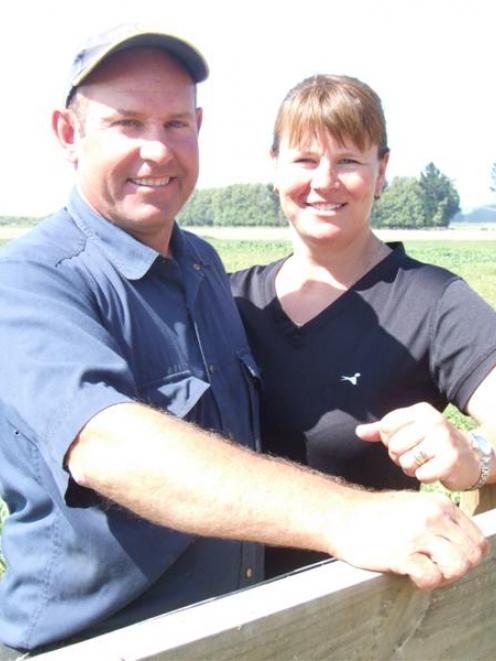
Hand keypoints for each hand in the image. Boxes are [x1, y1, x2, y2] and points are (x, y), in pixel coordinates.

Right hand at [332, 488, 488, 589]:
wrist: (341, 515)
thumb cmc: (374, 514)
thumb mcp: (413, 505)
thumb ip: (439, 520)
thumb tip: (461, 544)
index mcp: (440, 505)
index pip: (477, 539)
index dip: (467, 555)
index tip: (447, 558)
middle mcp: (433, 517)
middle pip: (471, 556)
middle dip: (457, 569)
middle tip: (435, 568)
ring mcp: (419, 534)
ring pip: (458, 567)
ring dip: (444, 576)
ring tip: (424, 571)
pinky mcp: (402, 553)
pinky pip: (431, 577)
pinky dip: (424, 582)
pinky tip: (409, 573)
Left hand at [355, 403, 481, 490]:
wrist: (469, 456)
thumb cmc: (431, 442)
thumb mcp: (409, 429)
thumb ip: (381, 430)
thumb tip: (357, 432)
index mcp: (420, 410)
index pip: (385, 427)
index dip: (388, 440)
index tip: (403, 441)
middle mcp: (432, 421)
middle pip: (394, 446)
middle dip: (399, 456)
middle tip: (414, 455)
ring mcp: (443, 440)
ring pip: (406, 462)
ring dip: (410, 468)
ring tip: (423, 462)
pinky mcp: (450, 460)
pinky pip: (421, 475)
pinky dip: (424, 476)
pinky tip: (433, 470)